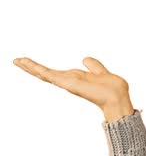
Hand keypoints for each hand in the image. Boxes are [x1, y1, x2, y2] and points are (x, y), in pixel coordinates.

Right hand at [13, 56, 130, 110]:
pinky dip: (37, 69)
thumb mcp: (101, 72)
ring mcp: (67, 82)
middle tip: (17, 60)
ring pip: (44, 73)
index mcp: (77, 78)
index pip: (57, 72)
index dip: (45, 68)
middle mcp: (70, 81)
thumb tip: (85, 59)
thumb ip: (94, 66)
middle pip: (47, 73)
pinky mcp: (66, 83)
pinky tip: (27, 64)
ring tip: (17, 61)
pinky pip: (49, 75)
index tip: (31, 63)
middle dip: (32, 67)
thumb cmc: (113, 88)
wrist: (117, 96)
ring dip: (30, 67)